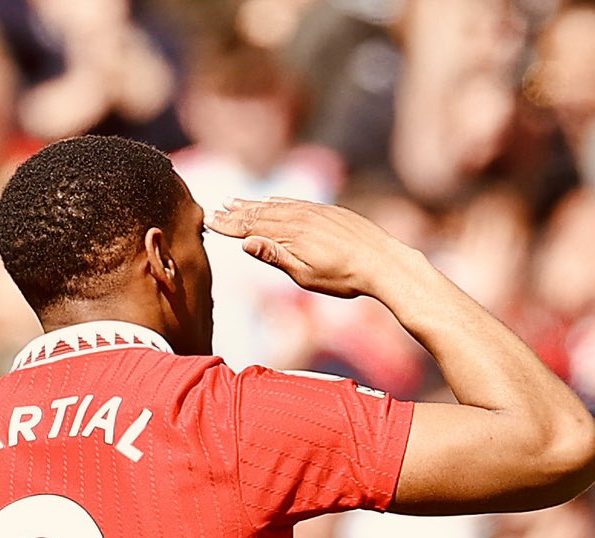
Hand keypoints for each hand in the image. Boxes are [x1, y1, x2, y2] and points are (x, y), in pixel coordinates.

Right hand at [208, 198, 412, 300]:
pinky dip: (277, 202)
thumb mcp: (306, 276)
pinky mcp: (328, 211)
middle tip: (216, 210)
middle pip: (260, 213)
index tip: (211, 223)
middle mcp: (299, 217)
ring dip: (253, 204)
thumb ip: (275, 257)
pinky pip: (294, 202)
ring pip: (276, 205)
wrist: (383, 262)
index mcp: (291, 234)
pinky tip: (271, 202)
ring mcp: (314, 211)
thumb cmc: (345, 278)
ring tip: (235, 203)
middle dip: (236, 213)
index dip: (230, 225)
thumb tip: (246, 242)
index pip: (252, 227)